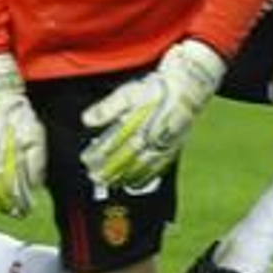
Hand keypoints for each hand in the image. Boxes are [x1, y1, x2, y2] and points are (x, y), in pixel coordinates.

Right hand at [0, 54, 44, 217]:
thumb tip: (34, 186)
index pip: (12, 188)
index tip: (25, 210)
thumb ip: (35, 162)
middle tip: (17, 213)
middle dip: (7, 204)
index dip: (18, 202)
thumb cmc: (19, 117)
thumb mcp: (35, 136)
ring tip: (3, 208)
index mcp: (7, 155)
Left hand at [79, 39, 225, 187]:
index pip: (113, 144)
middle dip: (108, 170)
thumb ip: (107, 108)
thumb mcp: (127, 93)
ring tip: (110, 183)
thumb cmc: (154, 89)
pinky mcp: (173, 149)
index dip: (98, 155)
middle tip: (94, 177)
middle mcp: (150, 137)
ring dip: (123, 177)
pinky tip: (134, 183)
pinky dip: (144, 178)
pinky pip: (157, 168)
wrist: (186, 88)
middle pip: (125, 159)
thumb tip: (86, 120)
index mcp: (137, 123)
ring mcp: (163, 145)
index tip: (86, 160)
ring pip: (140, 167)